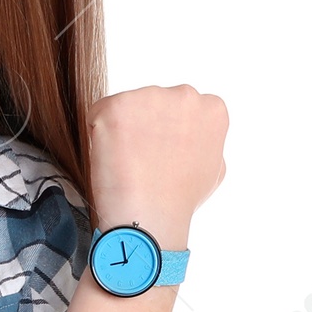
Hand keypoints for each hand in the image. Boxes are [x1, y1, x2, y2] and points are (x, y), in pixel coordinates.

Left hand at [88, 84, 227, 248]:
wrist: (150, 217)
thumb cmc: (179, 201)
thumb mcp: (213, 167)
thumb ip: (205, 141)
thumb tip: (194, 138)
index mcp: (211, 108)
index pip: (178, 109)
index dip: (164, 134)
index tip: (160, 156)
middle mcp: (185, 94)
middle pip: (151, 103)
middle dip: (143, 126)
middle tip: (142, 161)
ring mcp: (150, 97)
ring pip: (125, 109)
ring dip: (120, 131)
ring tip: (128, 163)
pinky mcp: (117, 106)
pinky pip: (98, 116)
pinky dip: (98, 136)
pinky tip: (112, 159)